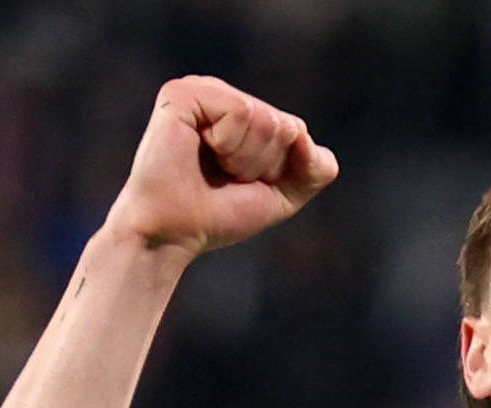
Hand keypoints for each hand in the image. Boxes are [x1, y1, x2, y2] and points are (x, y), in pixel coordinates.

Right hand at [103, 76, 338, 258]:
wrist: (174, 234)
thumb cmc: (220, 215)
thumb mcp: (283, 195)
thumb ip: (315, 168)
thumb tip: (303, 134)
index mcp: (241, 111)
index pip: (295, 131)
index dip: (277, 170)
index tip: (241, 183)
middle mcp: (221, 94)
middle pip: (284, 125)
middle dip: (263, 164)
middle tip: (223, 176)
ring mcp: (200, 90)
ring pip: (265, 118)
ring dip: (244, 159)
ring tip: (212, 166)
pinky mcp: (181, 94)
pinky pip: (239, 112)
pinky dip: (228, 145)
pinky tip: (199, 150)